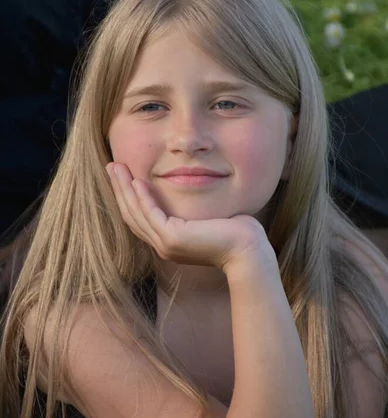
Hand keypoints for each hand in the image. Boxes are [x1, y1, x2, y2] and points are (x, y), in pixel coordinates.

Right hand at [106, 163, 277, 273]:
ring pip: (136, 213)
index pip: (139, 217)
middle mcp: (163, 245)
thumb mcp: (205, 216)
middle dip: (119, 189)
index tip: (122, 175)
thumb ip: (190, 208)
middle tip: (110, 167)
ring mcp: (166, 244)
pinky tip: (137, 180)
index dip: (127, 196)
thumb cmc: (234, 232)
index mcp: (168, 241)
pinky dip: (142, 197)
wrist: (247, 250)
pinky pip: (151, 214)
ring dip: (124, 189)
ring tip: (116, 168)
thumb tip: (188, 187)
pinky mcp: (173, 238)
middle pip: (131, 214)